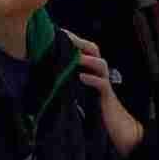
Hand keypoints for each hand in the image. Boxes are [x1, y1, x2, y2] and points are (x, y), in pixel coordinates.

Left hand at [65, 34, 144, 157]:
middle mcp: (98, 73)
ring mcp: (104, 83)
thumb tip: (45, 74)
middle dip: (80, 42)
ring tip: (74, 57)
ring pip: (100, 64)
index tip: (57, 32)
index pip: (83, 49)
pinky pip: (102, 84)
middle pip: (94, 50)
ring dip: (86, 59)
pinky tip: (81, 78)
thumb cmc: (93, 109)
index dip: (72, 40)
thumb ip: (67, 82)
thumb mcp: (77, 93)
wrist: (113, 126)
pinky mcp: (107, 96)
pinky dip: (92, 79)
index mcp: (90, 70)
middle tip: (64, 37)